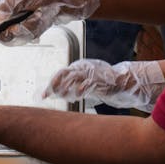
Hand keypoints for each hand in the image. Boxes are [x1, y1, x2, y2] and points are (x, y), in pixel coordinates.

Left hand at [44, 59, 164, 111]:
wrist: (121, 80)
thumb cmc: (101, 84)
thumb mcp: (84, 84)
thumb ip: (71, 87)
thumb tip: (57, 94)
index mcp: (77, 68)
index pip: (60, 74)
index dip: (51, 84)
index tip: (43, 95)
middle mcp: (81, 68)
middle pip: (63, 73)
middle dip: (55, 85)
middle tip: (49, 95)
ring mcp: (90, 72)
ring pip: (73, 78)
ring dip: (66, 88)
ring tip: (62, 96)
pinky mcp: (98, 79)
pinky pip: (87, 83)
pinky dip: (81, 89)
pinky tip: (77, 95)